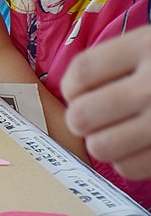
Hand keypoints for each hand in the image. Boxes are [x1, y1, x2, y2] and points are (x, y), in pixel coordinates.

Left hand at [62, 27, 150, 178]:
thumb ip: (120, 60)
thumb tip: (75, 92)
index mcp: (147, 47)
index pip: (80, 74)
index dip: (72, 88)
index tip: (80, 91)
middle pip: (82, 115)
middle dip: (83, 119)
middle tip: (96, 117)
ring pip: (101, 147)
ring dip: (103, 142)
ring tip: (118, 132)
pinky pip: (129, 167)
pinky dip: (128, 161)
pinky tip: (141, 146)